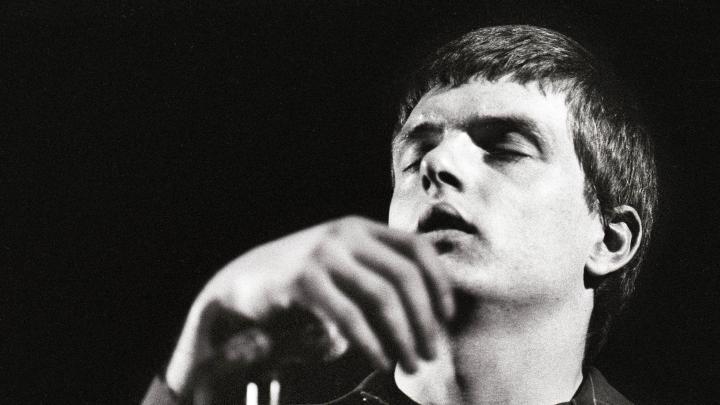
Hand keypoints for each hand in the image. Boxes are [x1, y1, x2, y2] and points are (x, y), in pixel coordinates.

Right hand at [164, 216, 454, 396]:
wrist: (241, 287)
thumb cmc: (303, 287)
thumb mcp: (345, 271)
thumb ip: (379, 282)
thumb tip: (427, 318)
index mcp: (362, 228)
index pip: (417, 248)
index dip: (440, 282)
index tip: (448, 318)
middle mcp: (346, 234)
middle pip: (405, 275)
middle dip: (425, 319)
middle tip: (433, 353)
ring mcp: (324, 253)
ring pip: (382, 296)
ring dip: (404, 336)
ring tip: (412, 364)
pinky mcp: (302, 280)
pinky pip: (348, 316)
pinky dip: (370, 343)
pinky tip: (380, 361)